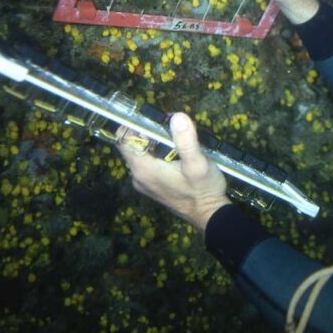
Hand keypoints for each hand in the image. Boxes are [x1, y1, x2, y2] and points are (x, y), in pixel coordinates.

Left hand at [117, 113, 227, 233]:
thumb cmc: (203, 190)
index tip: (153, 117)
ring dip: (152, 142)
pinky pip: (146, 163)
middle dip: (146, 131)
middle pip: (130, 146)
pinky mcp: (152, 186)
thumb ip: (186, 140)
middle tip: (168, 124)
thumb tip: (176, 117)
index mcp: (144, 169)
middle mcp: (138, 176)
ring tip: (174, 136)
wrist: (209, 215)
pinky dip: (155, 153)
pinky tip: (174, 152)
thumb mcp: (198, 163)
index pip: (123, 140)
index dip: (133, 125)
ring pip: (139, 154)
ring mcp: (144, 183)